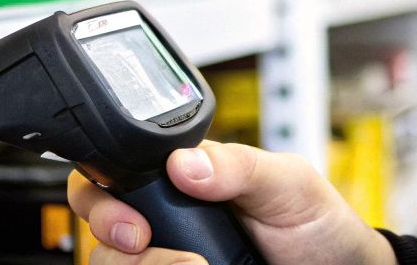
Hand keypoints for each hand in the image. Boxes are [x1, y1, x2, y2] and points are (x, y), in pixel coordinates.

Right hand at [68, 141, 398, 264]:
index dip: (107, 193)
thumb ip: (239, 164)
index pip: (117, 170)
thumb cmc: (316, 223)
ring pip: (111, 260)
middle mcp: (167, 217)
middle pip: (100, 220)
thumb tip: (185, 162)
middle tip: (142, 242)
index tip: (132, 220)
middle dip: (108, 230)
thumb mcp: (288, 181)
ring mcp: (170, 254)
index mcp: (185, 175)